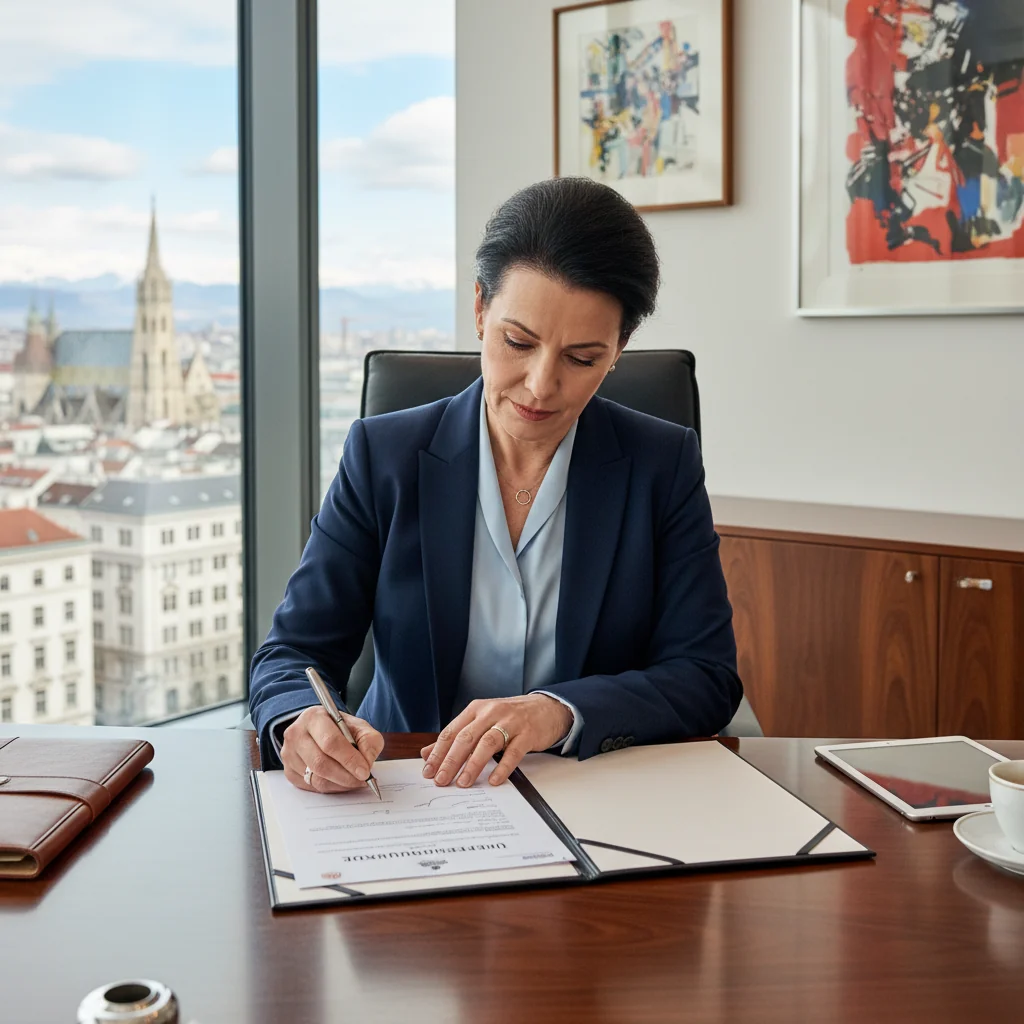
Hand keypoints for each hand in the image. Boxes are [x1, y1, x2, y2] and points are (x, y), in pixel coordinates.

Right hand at [281, 705, 383, 792]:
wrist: (321, 731)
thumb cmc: (341, 729)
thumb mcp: (359, 727)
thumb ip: (369, 741)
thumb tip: (367, 762)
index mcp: (314, 717)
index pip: (330, 742)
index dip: (349, 759)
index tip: (364, 771)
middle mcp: (296, 734)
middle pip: (320, 763)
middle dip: (346, 776)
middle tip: (362, 780)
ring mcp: (288, 754)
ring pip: (315, 779)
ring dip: (340, 784)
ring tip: (354, 781)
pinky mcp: (288, 771)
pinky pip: (310, 787)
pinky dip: (330, 788)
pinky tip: (341, 782)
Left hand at [419, 694, 572, 788]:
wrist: (546, 708)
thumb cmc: (511, 717)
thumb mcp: (481, 720)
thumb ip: (456, 736)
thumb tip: (427, 753)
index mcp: (476, 710)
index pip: (451, 732)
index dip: (438, 752)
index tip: (428, 771)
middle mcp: (490, 713)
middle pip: (466, 738)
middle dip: (451, 761)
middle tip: (441, 780)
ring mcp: (510, 722)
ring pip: (486, 743)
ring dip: (473, 765)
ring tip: (463, 782)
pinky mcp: (527, 733)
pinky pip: (512, 752)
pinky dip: (502, 767)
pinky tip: (493, 780)